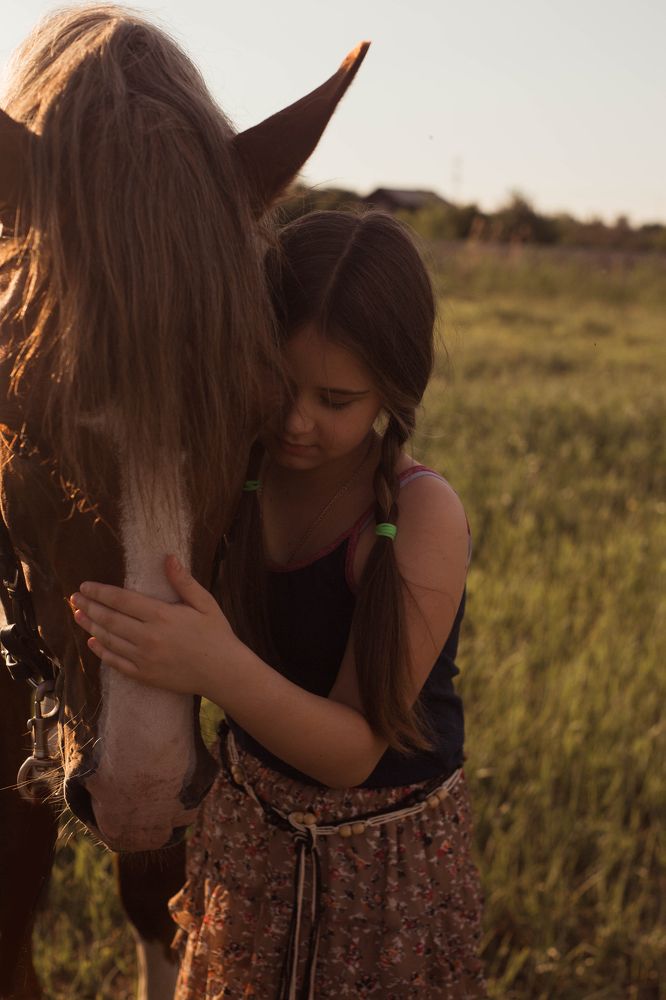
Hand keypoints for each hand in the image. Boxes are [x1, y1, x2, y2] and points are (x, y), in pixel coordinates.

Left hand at [69, 555, 237, 697]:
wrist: (223, 672)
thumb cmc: (216, 634)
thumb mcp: (205, 603)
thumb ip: (184, 581)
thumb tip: (168, 558)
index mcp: (162, 615)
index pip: (122, 600)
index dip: (100, 592)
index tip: (85, 586)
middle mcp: (148, 637)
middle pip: (109, 619)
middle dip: (89, 607)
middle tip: (73, 598)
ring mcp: (145, 658)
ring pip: (109, 640)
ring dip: (90, 626)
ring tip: (77, 616)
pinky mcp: (145, 675)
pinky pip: (116, 663)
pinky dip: (101, 652)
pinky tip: (93, 643)